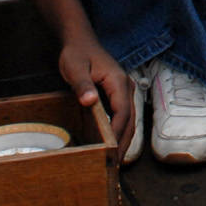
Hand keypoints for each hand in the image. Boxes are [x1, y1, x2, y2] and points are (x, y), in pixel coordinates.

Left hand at [58, 36, 134, 158]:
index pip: (122, 112)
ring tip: (116, 160)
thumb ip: (82, 85)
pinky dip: (121, 131)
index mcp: (118, 81)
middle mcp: (126, 87)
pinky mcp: (119, 94)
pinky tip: (114, 143)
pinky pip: (124, 116)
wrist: (80, 41)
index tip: (112, 151)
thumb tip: (90, 101)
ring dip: (124, 140)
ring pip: (129, 120)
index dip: (118, 133)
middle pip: (130, 120)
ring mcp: (124, 90)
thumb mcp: (75, 68)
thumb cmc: (77, 53)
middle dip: (124, 143)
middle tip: (115, 165)